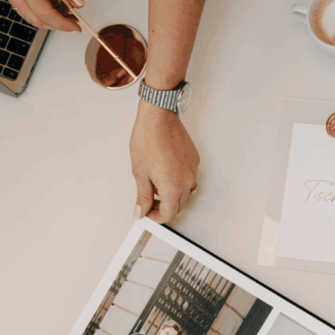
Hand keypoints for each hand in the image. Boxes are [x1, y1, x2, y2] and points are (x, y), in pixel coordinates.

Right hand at [0, 0, 82, 30]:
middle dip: (56, 23)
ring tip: (63, 9)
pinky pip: (22, 5)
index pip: (46, 13)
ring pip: (28, 15)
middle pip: (36, 19)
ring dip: (47, 17)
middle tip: (72, 19)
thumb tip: (75, 2)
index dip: (63, 24)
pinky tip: (49, 1)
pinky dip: (37, 8)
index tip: (76, 26)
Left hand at [131, 103, 199, 223]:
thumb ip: (143, 196)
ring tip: (156, 185)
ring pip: (185, 194)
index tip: (147, 213)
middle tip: (149, 202)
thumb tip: (141, 210)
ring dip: (172, 196)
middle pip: (178, 207)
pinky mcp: (195, 161)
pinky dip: (178, 182)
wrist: (158, 116)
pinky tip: (165, 172)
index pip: (168, 215)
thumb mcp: (140, 172)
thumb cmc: (148, 138)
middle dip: (164, 208)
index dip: (156, 217)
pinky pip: (189, 179)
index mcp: (172, 188)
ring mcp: (193, 171)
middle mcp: (187, 182)